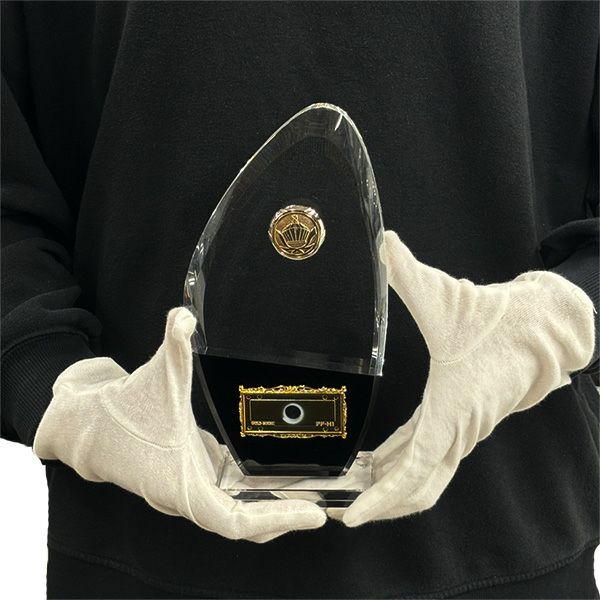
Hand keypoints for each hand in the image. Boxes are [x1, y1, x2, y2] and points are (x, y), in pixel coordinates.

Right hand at [33, 308, 325, 542]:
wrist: (89, 426)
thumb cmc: (123, 411)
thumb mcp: (155, 375)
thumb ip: (173, 344)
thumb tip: (184, 314)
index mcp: (184, 487)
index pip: (237, 521)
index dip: (279, 520)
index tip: (314, 515)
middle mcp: (192, 495)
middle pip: (249, 522)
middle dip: (287, 515)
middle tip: (328, 502)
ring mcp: (194, 488)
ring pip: (242, 509)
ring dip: (277, 504)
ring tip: (317, 490)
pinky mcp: (196, 474)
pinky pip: (233, 491)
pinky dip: (258, 487)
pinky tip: (282, 472)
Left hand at [343, 231, 594, 526]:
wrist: (542, 326)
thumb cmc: (496, 317)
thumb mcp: (445, 294)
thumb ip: (407, 271)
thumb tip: (381, 240)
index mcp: (452, 408)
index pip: (416, 469)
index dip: (384, 496)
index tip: (354, 516)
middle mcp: (458, 428)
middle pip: (419, 487)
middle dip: (383, 504)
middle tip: (343, 512)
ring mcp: (461, 428)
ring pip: (426, 475)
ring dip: (392, 487)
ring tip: (353, 493)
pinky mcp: (459, 421)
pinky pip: (429, 454)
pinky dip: (404, 466)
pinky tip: (380, 464)